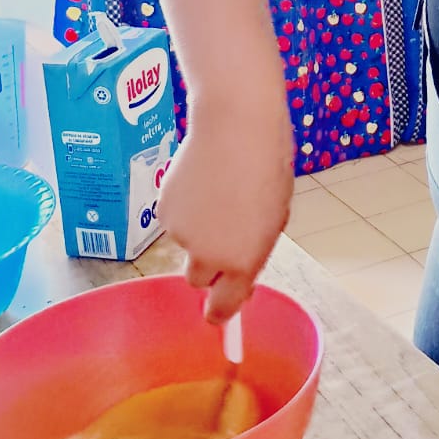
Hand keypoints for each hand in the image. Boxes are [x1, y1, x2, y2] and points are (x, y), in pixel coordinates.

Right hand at [158, 86, 294, 321]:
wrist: (237, 125)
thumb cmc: (267, 165)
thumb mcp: (274, 215)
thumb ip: (254, 247)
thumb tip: (240, 269)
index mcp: (244, 261)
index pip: (224, 308)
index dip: (221, 312)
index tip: (219, 313)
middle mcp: (209, 256)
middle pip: (199, 281)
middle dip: (209, 268)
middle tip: (223, 238)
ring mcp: (182, 234)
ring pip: (186, 246)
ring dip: (199, 231)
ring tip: (219, 192)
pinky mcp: (163, 212)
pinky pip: (175, 221)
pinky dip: (186, 209)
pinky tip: (203, 181)